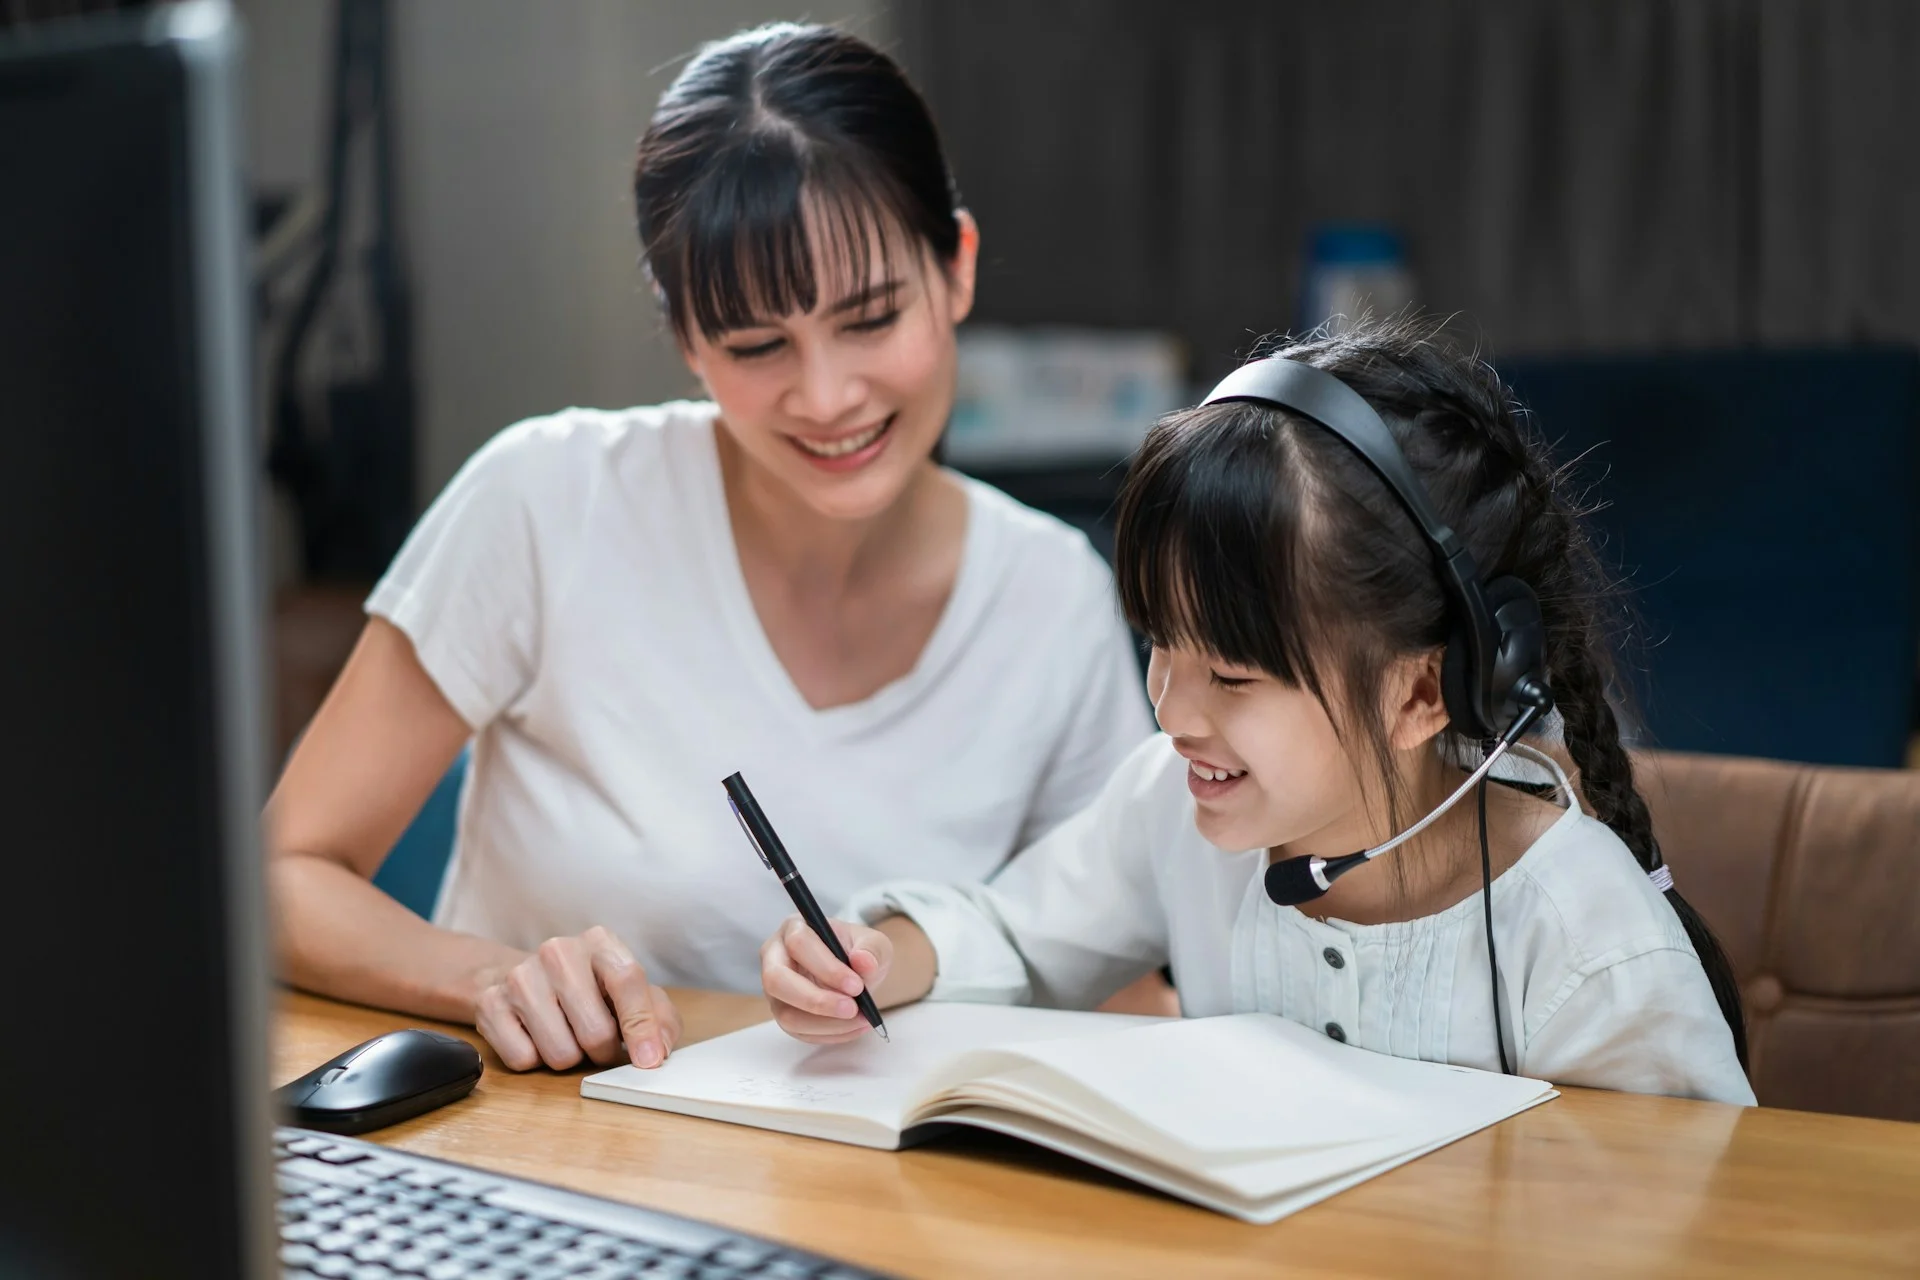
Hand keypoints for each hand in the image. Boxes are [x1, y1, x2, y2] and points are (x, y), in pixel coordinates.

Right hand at [472, 925, 680, 1071]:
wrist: (520, 977)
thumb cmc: (588, 990)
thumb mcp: (629, 993)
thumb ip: (658, 1018)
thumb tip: (656, 1051)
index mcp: (600, 942)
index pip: (627, 981)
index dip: (642, 1026)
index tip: (648, 1060)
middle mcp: (558, 952)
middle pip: (595, 1031)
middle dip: (602, 1051)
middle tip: (598, 1042)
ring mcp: (520, 976)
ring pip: (560, 1053)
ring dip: (569, 1057)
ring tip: (566, 1034)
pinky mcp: (490, 1003)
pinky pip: (523, 1059)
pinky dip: (536, 1059)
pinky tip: (535, 1035)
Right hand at [760, 914, 891, 1043]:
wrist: (856, 974)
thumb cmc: (859, 952)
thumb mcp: (874, 943)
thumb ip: (872, 949)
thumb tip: (864, 962)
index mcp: (793, 928)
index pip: (798, 944)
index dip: (826, 968)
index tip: (857, 986)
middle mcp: (775, 957)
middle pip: (776, 980)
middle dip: (816, 1000)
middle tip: (852, 1009)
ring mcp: (775, 990)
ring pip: (786, 1014)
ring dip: (826, 1023)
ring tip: (860, 1019)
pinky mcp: (783, 1013)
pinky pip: (798, 1031)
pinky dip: (829, 1033)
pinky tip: (854, 1027)